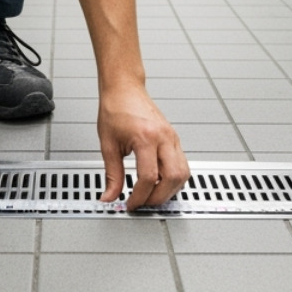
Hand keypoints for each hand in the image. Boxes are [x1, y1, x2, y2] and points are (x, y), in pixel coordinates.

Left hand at [98, 85, 189, 209]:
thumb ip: (112, 174)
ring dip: (170, 190)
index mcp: (146, 137)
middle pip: (172, 178)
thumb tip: (110, 195)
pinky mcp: (174, 138)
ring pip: (183, 173)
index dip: (139, 196)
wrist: (124, 88)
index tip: (130, 203)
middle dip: (158, 197)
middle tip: (143, 203)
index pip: (148, 177)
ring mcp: (172, 137)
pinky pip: (182, 164)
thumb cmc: (116, 108)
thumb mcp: (108, 144)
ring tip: (152, 196)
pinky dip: (174, 178)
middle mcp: (164, 137)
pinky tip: (161, 183)